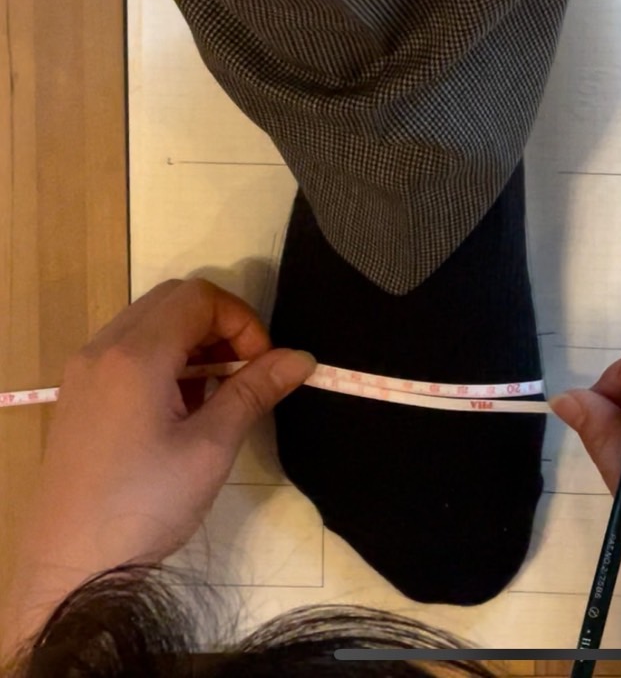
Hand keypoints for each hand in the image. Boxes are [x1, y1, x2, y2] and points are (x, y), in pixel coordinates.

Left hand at [1, 279, 314, 656]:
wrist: (73, 566)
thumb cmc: (146, 504)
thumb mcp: (212, 447)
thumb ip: (255, 390)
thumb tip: (302, 357)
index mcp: (135, 356)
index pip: (199, 298)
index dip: (243, 321)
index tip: (263, 366)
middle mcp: (102, 350)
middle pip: (172, 300)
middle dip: (220, 325)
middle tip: (246, 372)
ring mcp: (84, 372)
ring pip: (149, 322)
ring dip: (193, 341)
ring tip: (218, 393)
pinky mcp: (79, 396)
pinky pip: (128, 350)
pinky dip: (165, 359)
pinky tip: (183, 407)